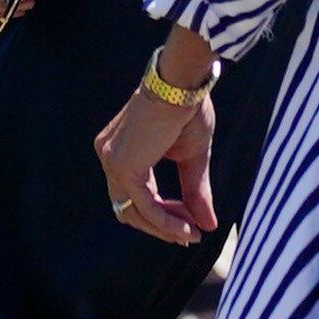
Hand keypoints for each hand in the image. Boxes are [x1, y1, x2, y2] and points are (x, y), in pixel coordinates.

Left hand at [100, 40, 220, 242]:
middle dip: (161, 225)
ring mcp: (112, 161)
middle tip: (190, 234)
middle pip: (129, 208)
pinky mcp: (123, 166)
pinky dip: (164, 222)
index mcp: (121, 150)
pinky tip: (186, 229)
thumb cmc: (188, 110)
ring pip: (133, 212)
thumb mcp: (193, 157)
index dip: (160, 215)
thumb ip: (194, 191)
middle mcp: (109, 156)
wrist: (183, 84)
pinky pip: (143, 206)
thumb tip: (209, 225)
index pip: (134, 194)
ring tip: (191, 233)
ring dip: (164, 228)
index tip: (188, 226)